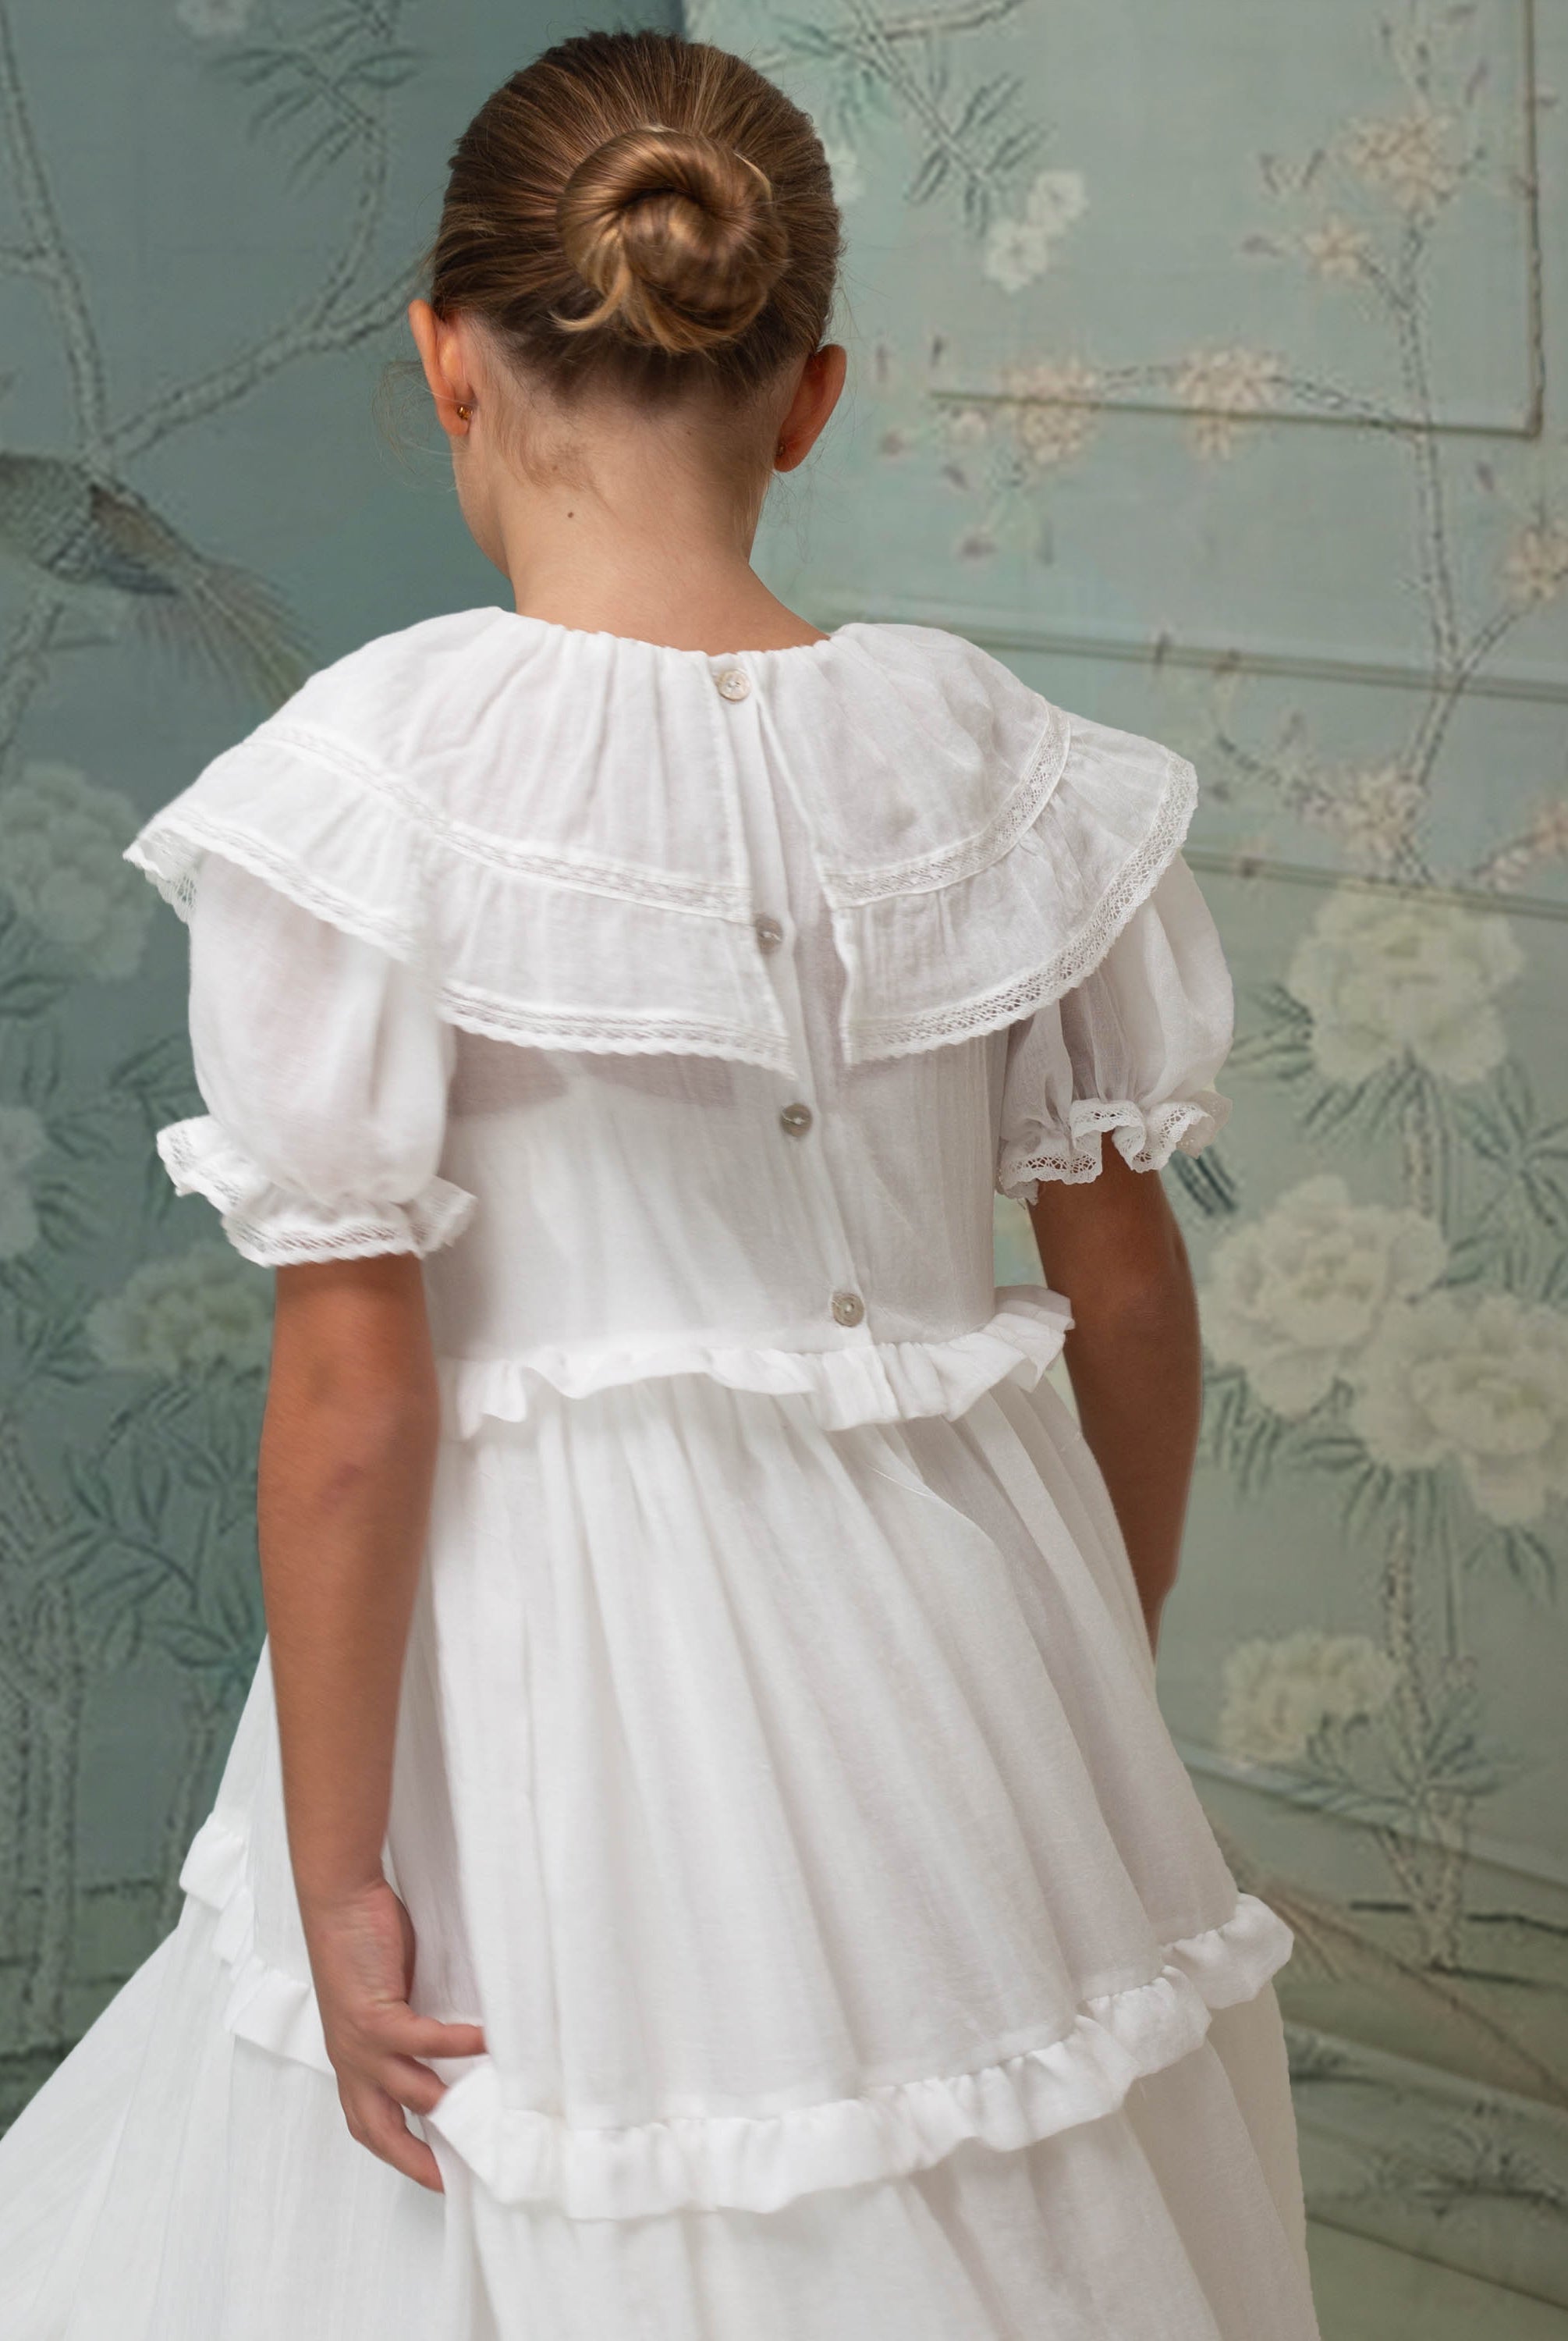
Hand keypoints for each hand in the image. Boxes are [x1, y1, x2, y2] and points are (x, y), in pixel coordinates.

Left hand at [301, 1877, 484, 2191]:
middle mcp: (350, 2060)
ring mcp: (360, 2043)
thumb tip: (444, 2046)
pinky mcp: (374, 2016)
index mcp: (350, 2059)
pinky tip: (486, 2044)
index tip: (433, 2173)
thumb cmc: (361, 1940)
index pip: (369, 2121)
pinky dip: (454, 2048)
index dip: (397, 2152)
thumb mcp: (381, 1998)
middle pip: (379, 2129)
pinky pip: (421, 2043)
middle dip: (414, 2160)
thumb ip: (404, 2028)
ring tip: (489, 2110)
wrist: (336, 1900)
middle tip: (453, 2178)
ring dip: (448, 2105)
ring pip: (407, 2094)